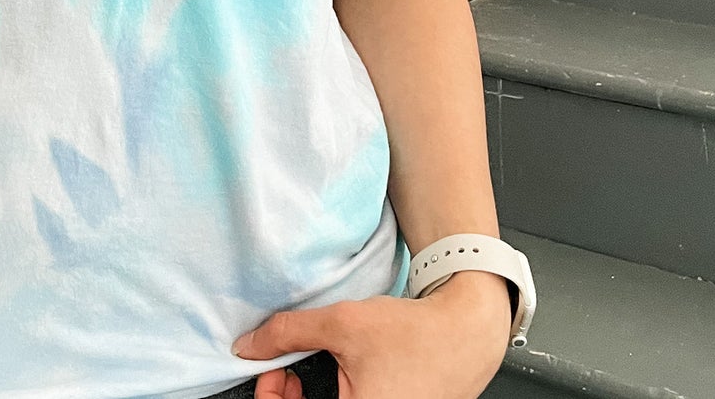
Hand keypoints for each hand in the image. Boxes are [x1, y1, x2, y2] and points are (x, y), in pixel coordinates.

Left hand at [230, 269, 511, 398]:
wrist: (465, 332)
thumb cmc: (414, 333)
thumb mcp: (342, 323)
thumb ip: (288, 334)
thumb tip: (249, 347)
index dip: (270, 398)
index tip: (268, 373)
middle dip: (287, 397)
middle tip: (283, 368)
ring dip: (308, 397)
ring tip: (305, 366)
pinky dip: (333, 397)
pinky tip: (330, 376)